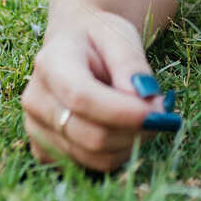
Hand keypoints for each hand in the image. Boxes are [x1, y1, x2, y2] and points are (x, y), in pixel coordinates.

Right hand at [20, 6, 178, 171]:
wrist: (74, 47)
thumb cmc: (99, 38)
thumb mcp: (120, 36)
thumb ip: (131, 64)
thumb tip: (143, 98)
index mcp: (50, 63)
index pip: (82, 98)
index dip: (122, 112)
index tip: (159, 112)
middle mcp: (36, 100)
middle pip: (90, 135)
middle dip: (135, 130)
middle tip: (163, 114)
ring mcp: (36, 129)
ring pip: (95, 156)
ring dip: (131, 142)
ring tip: (145, 116)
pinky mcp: (45, 151)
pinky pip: (91, 165)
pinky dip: (117, 151)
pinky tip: (123, 128)